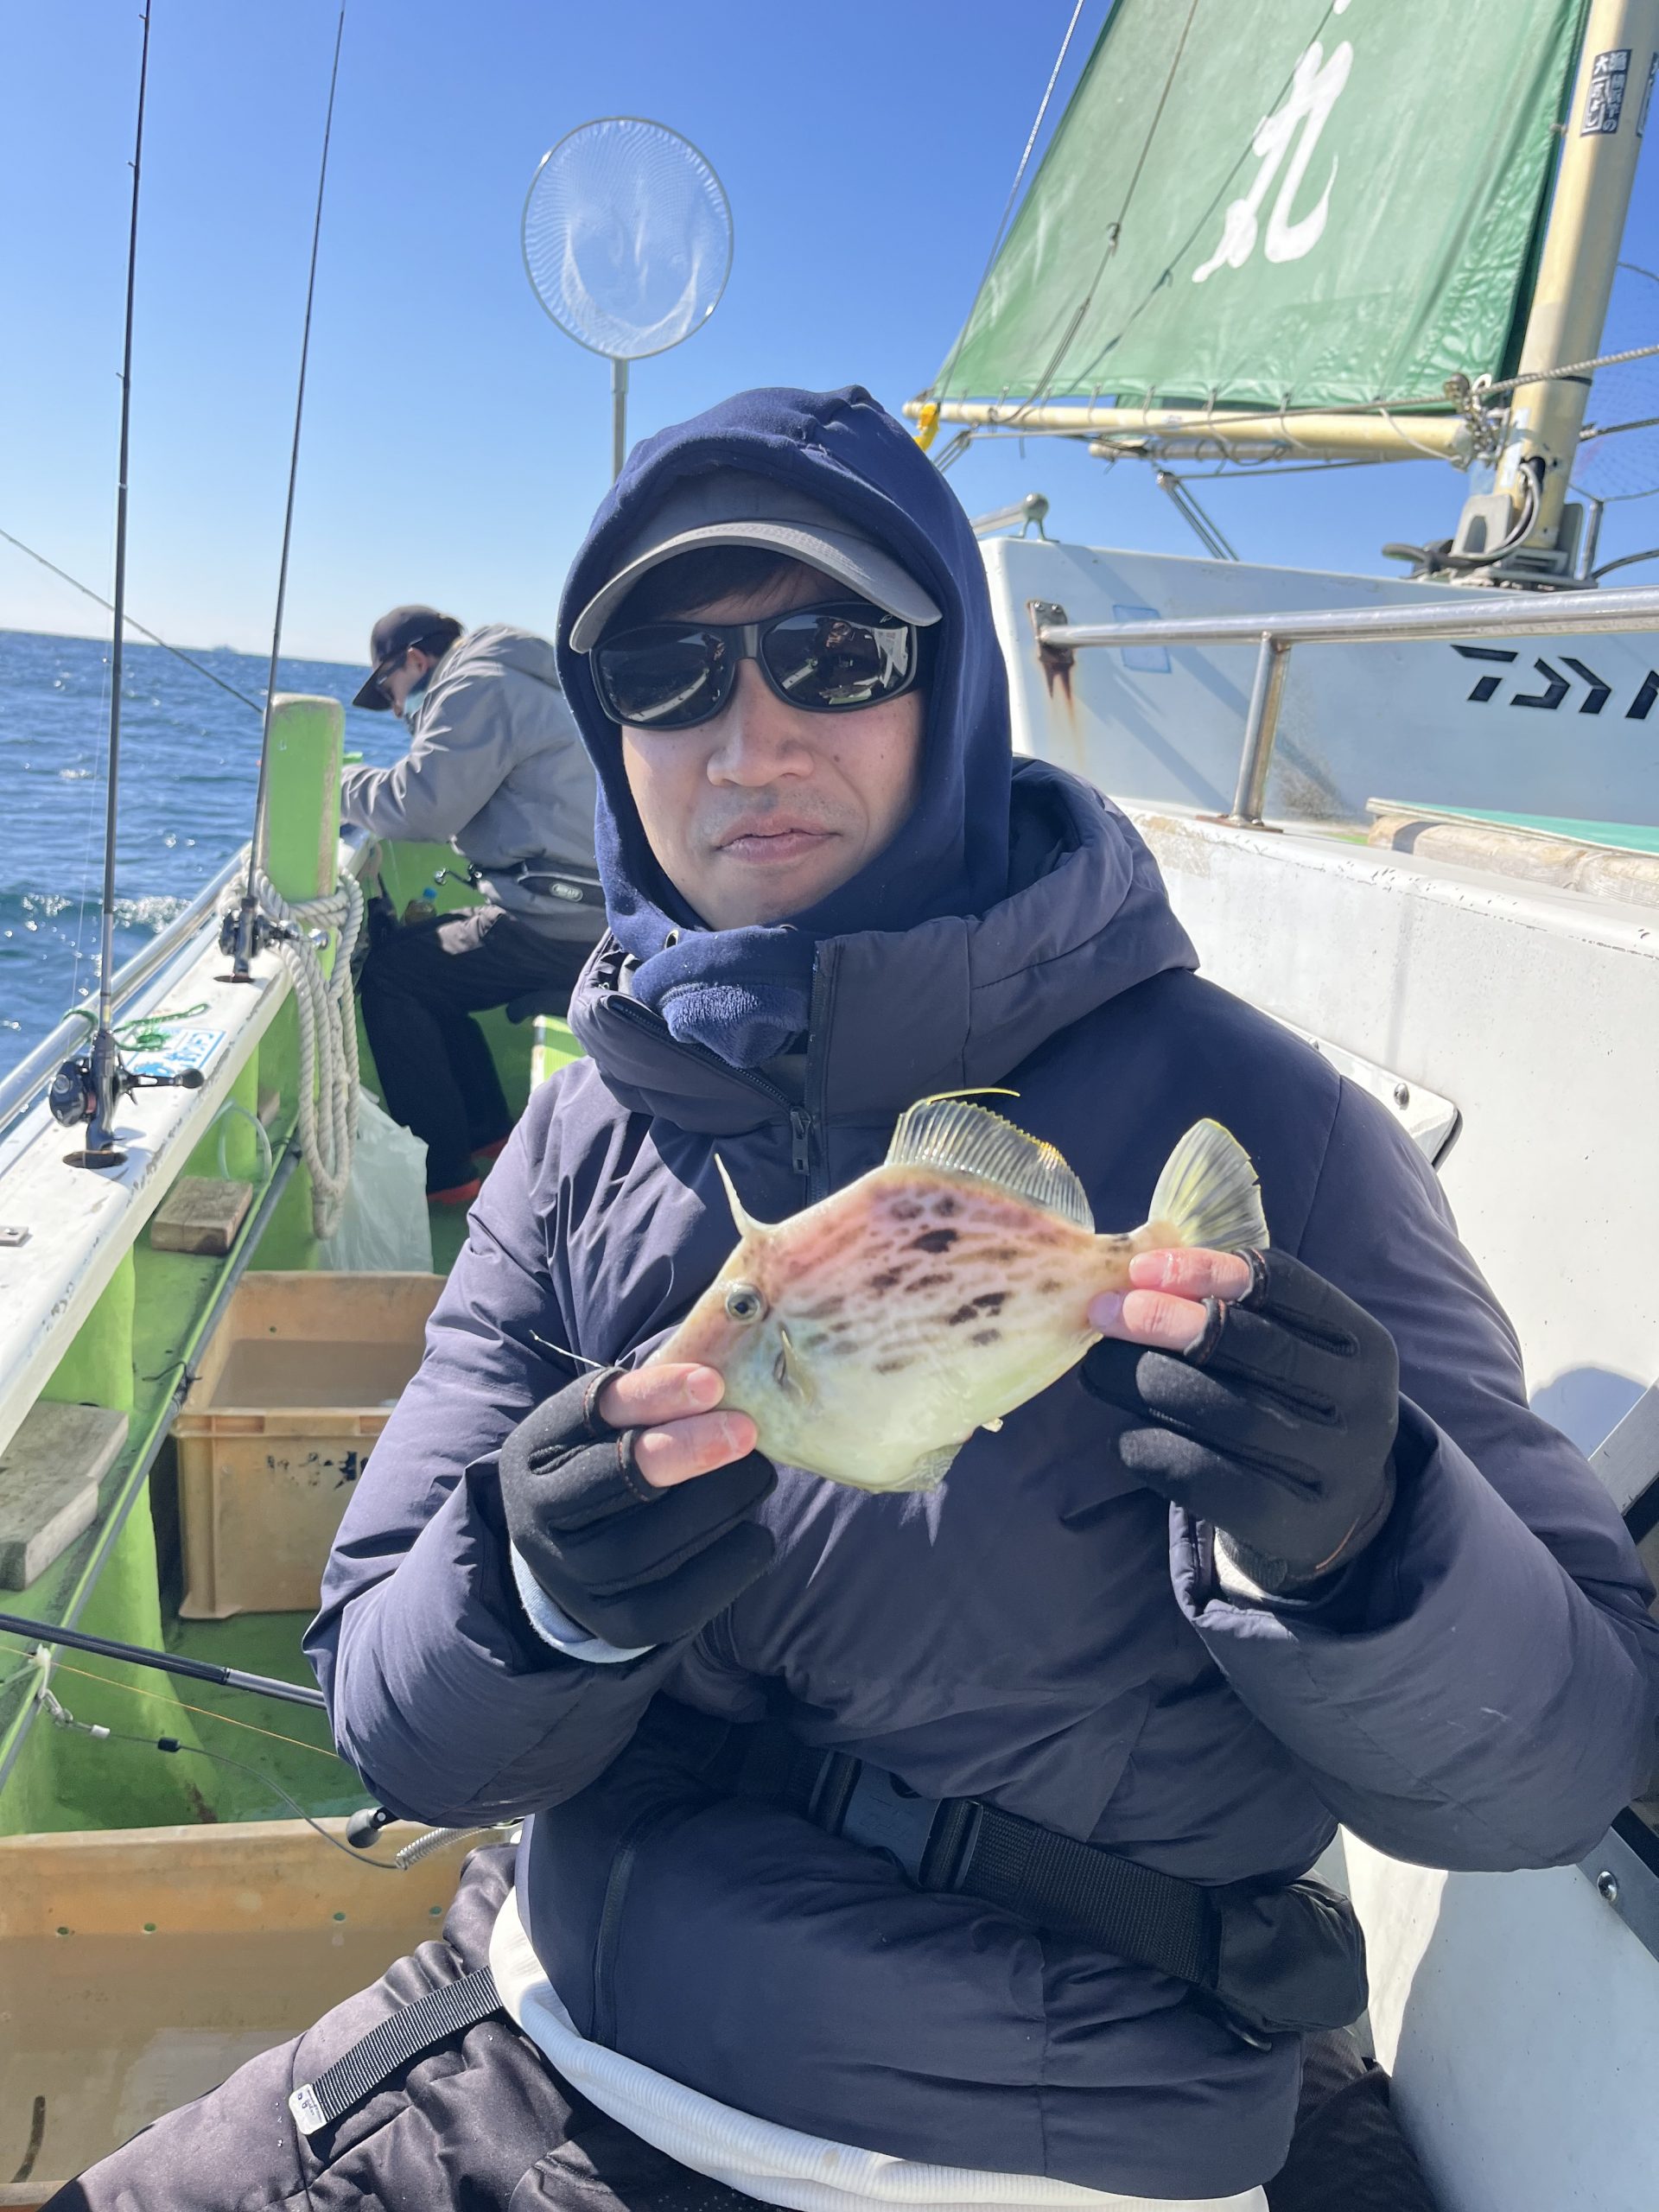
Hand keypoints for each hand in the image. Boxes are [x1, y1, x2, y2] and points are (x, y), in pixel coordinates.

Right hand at [500, 1363, 774, 1645]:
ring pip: (647, 1546)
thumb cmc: (607, 1467)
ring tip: (758, 1475)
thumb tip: (726, 1377)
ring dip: (716, 1505)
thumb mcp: (608, 1426)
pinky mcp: (615, 1625)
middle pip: (614, 1482)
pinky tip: (755, 1533)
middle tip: (745, 1431)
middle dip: (686, 1452)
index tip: (712, 1383)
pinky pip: (676, 1603)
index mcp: (533, 1451)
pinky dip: (727, 1565)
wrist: (576, 1560)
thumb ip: (651, 1401)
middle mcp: (539, 1518)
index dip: (652, 1396)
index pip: (588, 1412)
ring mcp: (572, 1578)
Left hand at [1081, 1249, 1398, 1591]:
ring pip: (1223, 1412)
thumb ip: (1234, 1312)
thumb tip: (1139, 1280)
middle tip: (1106, 1313)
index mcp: (1365, 1346)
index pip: (1286, 1286)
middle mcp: (1363, 1406)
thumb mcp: (1291, 1353)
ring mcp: (1334, 1469)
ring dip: (1144, 1380)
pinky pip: (1203, 1475)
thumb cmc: (1290, 1409)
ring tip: (1099, 1367)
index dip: (1208, 1270)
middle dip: (1166, 1322)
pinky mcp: (1291, 1524)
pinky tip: (1126, 1435)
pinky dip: (1150, 1446)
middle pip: (1252, 1347)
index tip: (1143, 1268)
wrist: (1331, 1516)